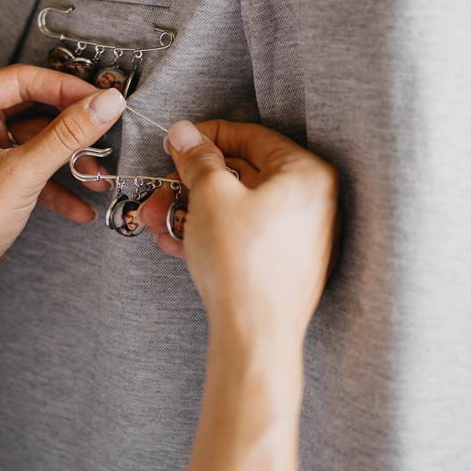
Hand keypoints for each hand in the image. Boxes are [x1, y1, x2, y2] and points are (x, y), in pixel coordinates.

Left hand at [0, 65, 124, 364]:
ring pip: (35, 139)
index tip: (100, 98)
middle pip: (31, 107)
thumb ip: (67, 135)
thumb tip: (103, 104)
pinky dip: (54, 182)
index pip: (20, 80)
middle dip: (69, 128)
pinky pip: (30, 164)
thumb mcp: (21, 175)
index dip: (64, 87)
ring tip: (96, 175)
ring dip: (67, 158)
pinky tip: (80, 204)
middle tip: (105, 129)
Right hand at [149, 121, 337, 470]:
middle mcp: (312, 203)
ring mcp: (300, 238)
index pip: (253, 136)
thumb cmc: (243, 264)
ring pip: (237, 208)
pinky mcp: (284, 266)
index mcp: (307, 174)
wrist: (254, 335)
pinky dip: (210, 234)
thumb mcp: (210, 194)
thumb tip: (186, 135)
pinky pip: (243, 236)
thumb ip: (198, 158)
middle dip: (192, 182)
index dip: (208, 136)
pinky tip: (175, 241)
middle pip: (242, 175)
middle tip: (163, 185)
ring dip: (192, 209)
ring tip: (158, 218)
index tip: (180, 142)